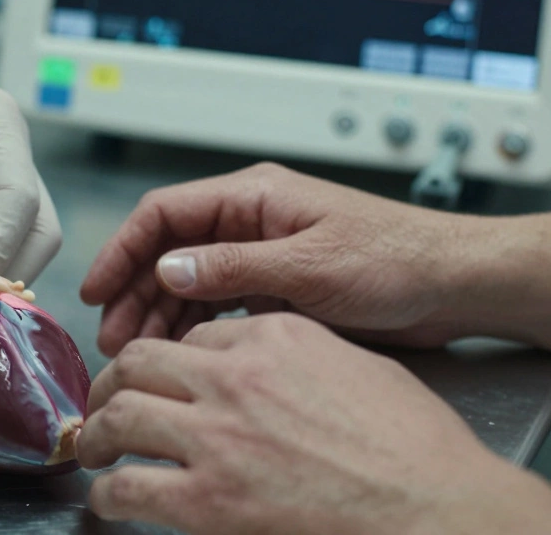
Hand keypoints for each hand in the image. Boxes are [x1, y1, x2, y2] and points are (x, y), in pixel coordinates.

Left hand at [77, 314, 550, 534]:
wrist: (439, 511)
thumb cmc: (419, 450)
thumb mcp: (359, 369)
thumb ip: (301, 357)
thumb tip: (274, 370)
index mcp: (275, 338)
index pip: (195, 337)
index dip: (171, 361)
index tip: (161, 380)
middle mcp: (235, 377)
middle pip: (140, 362)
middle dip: (112, 382)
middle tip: (105, 405)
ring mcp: (217, 438)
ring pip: (121, 416)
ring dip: (96, 433)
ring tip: (92, 448)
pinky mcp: (210, 500)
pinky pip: (131, 488)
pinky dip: (108, 493)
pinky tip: (109, 499)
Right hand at [80, 163, 485, 355]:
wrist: (455, 286)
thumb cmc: (396, 259)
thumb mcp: (309, 264)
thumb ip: (234, 267)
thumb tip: (167, 268)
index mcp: (254, 196)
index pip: (165, 213)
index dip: (123, 249)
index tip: (96, 288)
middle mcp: (250, 221)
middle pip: (169, 252)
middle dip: (135, 293)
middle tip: (113, 339)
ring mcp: (261, 255)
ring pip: (189, 283)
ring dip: (160, 316)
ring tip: (138, 355)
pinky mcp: (276, 288)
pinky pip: (218, 306)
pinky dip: (195, 329)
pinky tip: (179, 355)